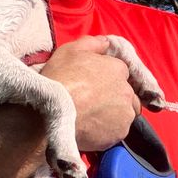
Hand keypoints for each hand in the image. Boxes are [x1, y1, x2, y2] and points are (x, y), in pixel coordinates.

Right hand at [40, 36, 138, 151]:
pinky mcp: (119, 133)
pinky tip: (90, 129)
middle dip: (115, 99)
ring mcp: (125, 113)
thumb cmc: (59, 80)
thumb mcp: (70, 51)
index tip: (93, 87)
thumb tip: (105, 43)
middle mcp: (127, 91)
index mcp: (118, 69)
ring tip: (91, 118)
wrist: (51, 115)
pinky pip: (117, 132)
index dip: (106, 81)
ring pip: (124, 115)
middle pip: (127, 95)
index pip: (121, 74)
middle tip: (93, 104)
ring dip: (113, 116)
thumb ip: (92, 44)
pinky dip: (107, 132)